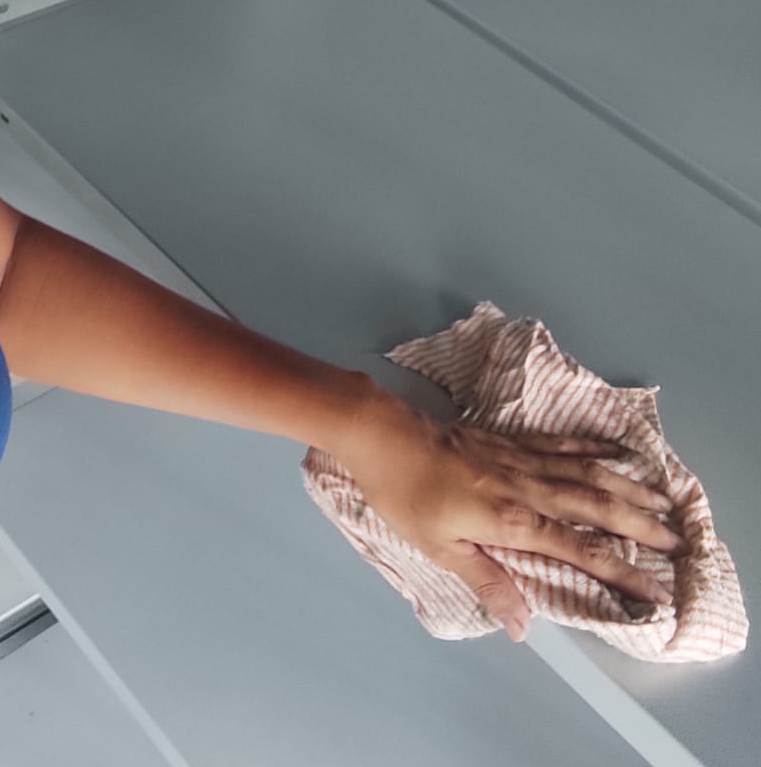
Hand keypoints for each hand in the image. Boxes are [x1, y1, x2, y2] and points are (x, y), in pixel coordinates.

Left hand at [331, 392, 685, 641]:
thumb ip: (486, 581)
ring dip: (626, 486)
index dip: (618, 572)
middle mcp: (524, 486)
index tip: (654, 590)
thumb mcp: (437, 547)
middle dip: (638, 525)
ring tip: (661, 497)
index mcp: (511, 519)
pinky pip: (558, 443)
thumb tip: (521, 625)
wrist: (381, 433)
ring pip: (584, 472)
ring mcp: (517, 457)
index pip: (578, 550)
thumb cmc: (403, 492)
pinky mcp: (504, 439)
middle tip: (677, 539)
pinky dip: (590, 447)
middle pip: (594, 506)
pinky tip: (611, 449)